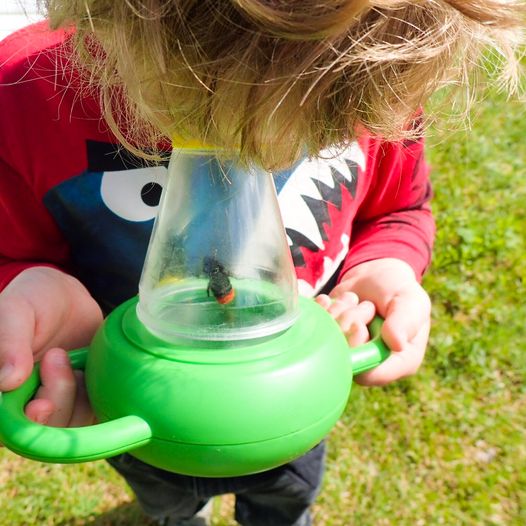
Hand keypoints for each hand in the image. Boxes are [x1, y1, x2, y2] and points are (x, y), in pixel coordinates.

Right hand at [0, 267, 102, 426]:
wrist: (67, 298)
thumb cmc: (35, 300)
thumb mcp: (16, 310)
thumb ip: (9, 342)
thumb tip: (6, 381)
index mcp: (2, 392)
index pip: (7, 424)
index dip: (24, 424)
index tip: (41, 405)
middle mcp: (24, 406)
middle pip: (39, 431)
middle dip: (55, 398)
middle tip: (57, 357)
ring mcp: (55, 407)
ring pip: (69, 427)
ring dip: (75, 394)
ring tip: (68, 356)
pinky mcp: (83, 403)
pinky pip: (94, 415)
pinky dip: (97, 396)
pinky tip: (89, 368)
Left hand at [319, 258, 430, 385]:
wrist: (376, 276)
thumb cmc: (399, 291)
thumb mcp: (409, 302)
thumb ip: (405, 322)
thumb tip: (397, 344)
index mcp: (398, 363)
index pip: (371, 374)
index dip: (359, 352)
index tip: (359, 325)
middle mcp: (369, 363)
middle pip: (343, 358)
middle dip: (347, 324)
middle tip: (359, 305)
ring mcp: (346, 351)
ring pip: (326, 342)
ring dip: (336, 314)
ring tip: (351, 300)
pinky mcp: (328, 338)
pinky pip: (312, 330)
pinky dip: (321, 310)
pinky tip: (332, 300)